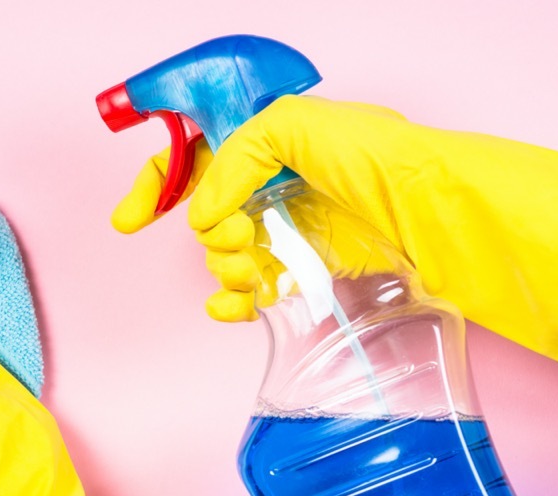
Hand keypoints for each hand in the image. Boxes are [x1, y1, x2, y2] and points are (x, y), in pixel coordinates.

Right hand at [112, 95, 557, 378]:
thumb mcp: (297, 126)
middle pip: (202, 217)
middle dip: (209, 233)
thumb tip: (203, 210)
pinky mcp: (301, 271)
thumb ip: (235, 156)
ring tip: (257, 268)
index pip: (191, 160)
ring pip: (222, 258)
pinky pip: (247, 294)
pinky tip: (234, 308)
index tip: (129, 220)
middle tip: (239, 235)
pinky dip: (233, 304)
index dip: (155, 188)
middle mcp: (268, 186)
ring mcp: (284, 230)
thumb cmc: (379, 159)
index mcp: (263, 144)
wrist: (428, 216)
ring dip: (227, 268)